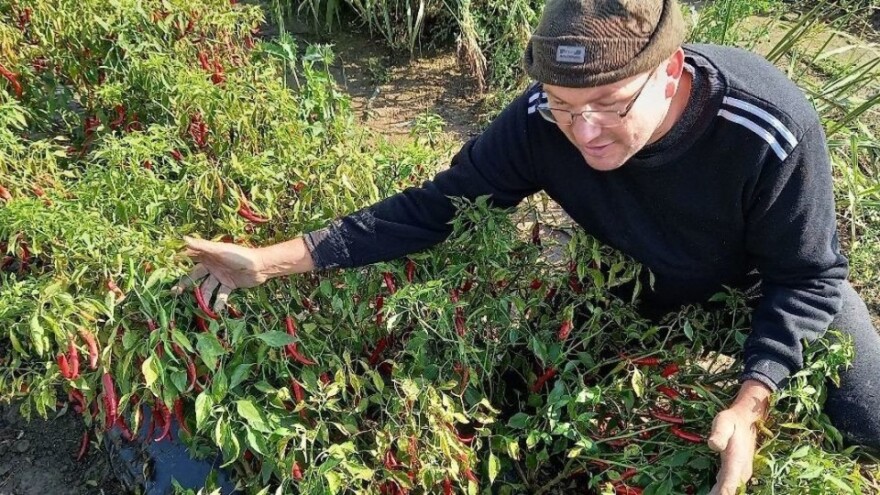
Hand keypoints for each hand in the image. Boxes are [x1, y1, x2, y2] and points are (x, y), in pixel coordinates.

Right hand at [171, 236, 269, 312]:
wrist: (260, 266)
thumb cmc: (240, 255)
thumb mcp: (220, 250)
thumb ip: (202, 246)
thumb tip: (183, 239)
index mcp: (208, 256)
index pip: (190, 258)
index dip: (179, 263)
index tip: (166, 270)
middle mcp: (212, 265)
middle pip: (195, 276)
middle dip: (186, 284)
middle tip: (175, 293)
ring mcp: (220, 276)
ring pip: (207, 287)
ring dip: (204, 297)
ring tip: (201, 306)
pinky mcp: (229, 285)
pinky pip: (220, 294)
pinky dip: (218, 302)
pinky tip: (216, 310)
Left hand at [707, 380, 770, 494]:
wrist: (746, 421)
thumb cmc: (731, 420)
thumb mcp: (724, 422)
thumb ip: (719, 433)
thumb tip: (713, 444)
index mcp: (737, 462)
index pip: (729, 485)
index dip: (723, 494)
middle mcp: (740, 472)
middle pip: (729, 492)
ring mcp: (739, 474)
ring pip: (728, 491)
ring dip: (717, 494)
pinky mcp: (735, 474)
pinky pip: (727, 488)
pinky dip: (718, 492)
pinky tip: (709, 494)